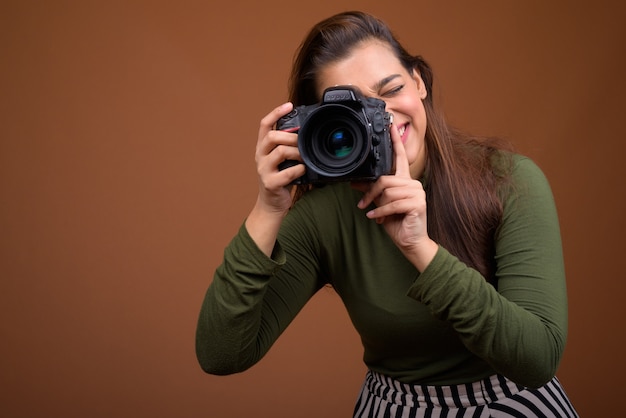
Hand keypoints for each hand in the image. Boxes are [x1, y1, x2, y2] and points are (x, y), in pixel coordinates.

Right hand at [254, 102, 305, 215]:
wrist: (271, 204)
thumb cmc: (280, 178)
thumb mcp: (280, 159)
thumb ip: (287, 146)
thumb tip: (304, 131)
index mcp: (262, 147)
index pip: (264, 124)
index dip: (276, 113)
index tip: (289, 105)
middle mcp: (260, 156)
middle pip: (272, 137)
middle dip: (290, 136)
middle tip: (302, 141)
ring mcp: (263, 170)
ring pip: (280, 152)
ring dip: (297, 152)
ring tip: (304, 157)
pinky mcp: (270, 183)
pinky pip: (288, 172)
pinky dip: (299, 169)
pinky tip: (303, 170)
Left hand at [352, 124, 437, 270]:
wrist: (409, 240)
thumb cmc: (396, 222)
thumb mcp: (380, 204)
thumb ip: (372, 191)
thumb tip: (355, 182)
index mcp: (405, 181)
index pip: (401, 157)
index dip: (395, 141)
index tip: (391, 126)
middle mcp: (412, 184)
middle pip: (386, 179)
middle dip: (372, 193)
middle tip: (364, 204)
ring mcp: (417, 193)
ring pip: (388, 192)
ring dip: (376, 205)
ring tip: (373, 214)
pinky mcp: (418, 204)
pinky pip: (393, 204)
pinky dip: (381, 212)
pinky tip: (376, 219)